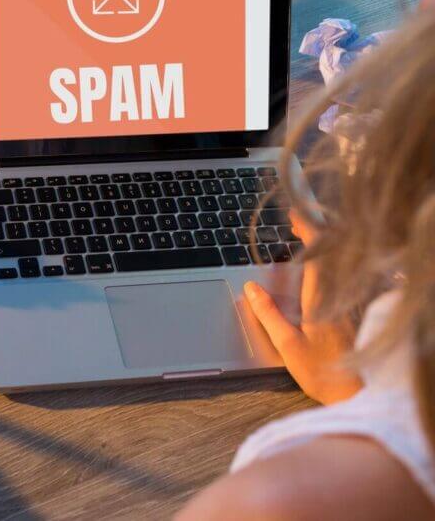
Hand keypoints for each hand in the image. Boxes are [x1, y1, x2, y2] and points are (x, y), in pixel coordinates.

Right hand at [243, 213, 362, 404]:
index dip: (308, 228)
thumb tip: (251, 288)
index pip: (319, 253)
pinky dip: (334, 262)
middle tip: (296, 221)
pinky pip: (347, 275)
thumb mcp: (287, 345)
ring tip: (307, 237)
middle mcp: (341, 296)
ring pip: (343, 262)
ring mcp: (351, 303)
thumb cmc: (323, 374)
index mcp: (322, 299)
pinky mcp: (356, 312)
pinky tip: (324, 266)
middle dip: (316, 229)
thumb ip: (268, 314)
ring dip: (326, 244)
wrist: (358, 396)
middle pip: (335, 251)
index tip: (294, 214)